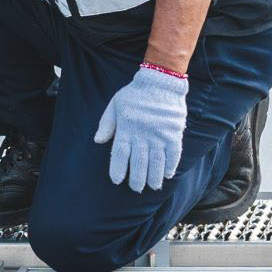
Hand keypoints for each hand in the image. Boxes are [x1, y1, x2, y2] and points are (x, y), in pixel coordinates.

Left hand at [93, 65, 189, 191]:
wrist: (159, 83)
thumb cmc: (134, 95)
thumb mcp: (115, 106)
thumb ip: (107, 124)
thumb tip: (97, 141)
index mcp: (126, 128)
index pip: (120, 154)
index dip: (118, 169)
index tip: (117, 180)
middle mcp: (143, 135)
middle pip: (139, 162)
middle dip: (137, 178)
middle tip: (136, 189)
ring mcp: (159, 135)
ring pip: (156, 161)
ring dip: (154, 176)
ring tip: (152, 187)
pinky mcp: (174, 133)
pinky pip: (174, 154)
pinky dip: (171, 165)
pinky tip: (167, 175)